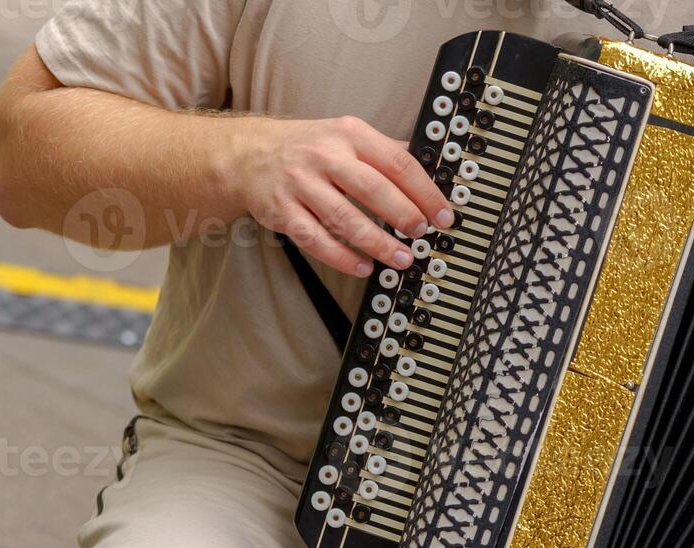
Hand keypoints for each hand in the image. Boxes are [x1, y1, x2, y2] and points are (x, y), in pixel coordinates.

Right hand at [227, 115, 452, 275]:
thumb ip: (387, 152)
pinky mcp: (282, 211)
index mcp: (350, 135)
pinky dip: (342, 257)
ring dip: (378, 244)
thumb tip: (433, 170)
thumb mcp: (348, 135)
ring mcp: (301, 184)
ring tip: (402, 258)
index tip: (443, 215)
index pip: (397, 163)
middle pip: (373, 190)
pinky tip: (364, 266)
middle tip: (422, 235)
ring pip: (345, 219)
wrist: (250, 154)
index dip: (426, 192)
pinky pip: (316, 240)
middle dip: (404, 216)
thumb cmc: (309, 148)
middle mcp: (324, 156)